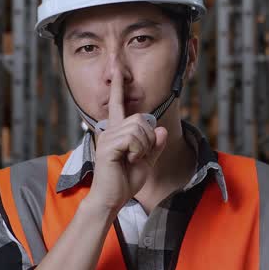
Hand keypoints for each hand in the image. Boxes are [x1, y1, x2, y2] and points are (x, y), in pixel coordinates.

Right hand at [86, 78, 167, 213]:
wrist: (111, 199)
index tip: (117, 70)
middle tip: (140, 155)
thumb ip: (154, 146)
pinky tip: (129, 160)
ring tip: (133, 159)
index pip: (117, 105)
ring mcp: (107, 138)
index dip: (117, 88)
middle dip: (149, 137)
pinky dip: (138, 150)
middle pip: (141, 119)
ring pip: (139, 128)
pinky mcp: (108, 147)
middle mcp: (110, 131)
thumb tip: (161, 129)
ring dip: (144, 146)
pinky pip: (133, 139)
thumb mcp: (146, 163)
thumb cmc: (124, 182)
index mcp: (117, 132)